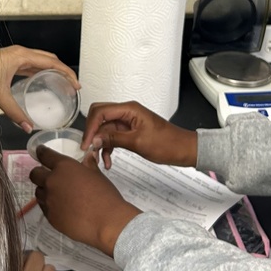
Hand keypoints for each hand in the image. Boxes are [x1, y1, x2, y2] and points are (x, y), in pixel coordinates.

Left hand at [0, 45, 79, 131]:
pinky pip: (33, 63)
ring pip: (42, 60)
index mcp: (22, 56)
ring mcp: (17, 55)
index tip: (75, 84)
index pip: (53, 62)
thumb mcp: (0, 96)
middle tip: (72, 85)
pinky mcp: (12, 59)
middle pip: (50, 59)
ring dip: (54, 70)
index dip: (67, 73)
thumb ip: (14, 113)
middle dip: (63, 71)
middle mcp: (21, 53)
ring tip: (61, 83)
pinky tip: (43, 81)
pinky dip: (42, 70)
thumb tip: (27, 127)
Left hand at [30, 147, 141, 256]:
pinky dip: (50, 205)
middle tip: (49, 176)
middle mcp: (52, 182)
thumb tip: (88, 157)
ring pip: (38, 192)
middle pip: (34, 174)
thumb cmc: (105, 196)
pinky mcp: (50, 217)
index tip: (40, 151)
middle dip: (40, 173)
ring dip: (45, 190)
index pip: (45, 155)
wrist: (106, 223)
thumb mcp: (97, 175)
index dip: (41, 152)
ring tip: (58, 194)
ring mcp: (49, 200)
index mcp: (64, 168)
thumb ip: (88, 165)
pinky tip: (62, 208)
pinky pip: (44, 207)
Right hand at [81, 101, 196, 169]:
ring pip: (105, 129)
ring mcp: (128, 122)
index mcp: (129, 109)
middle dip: (92, 133)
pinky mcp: (129, 132)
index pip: (101, 112)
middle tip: (89, 149)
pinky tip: (108, 161)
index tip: (87, 143)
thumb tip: (95, 139)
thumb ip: (114, 139)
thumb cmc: (168, 143)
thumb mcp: (138, 142)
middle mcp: (127, 112)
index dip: (90, 127)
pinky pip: (113, 137)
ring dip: (100, 143)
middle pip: (100, 117)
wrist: (183, 149)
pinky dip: (108, 148)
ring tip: (99, 159)